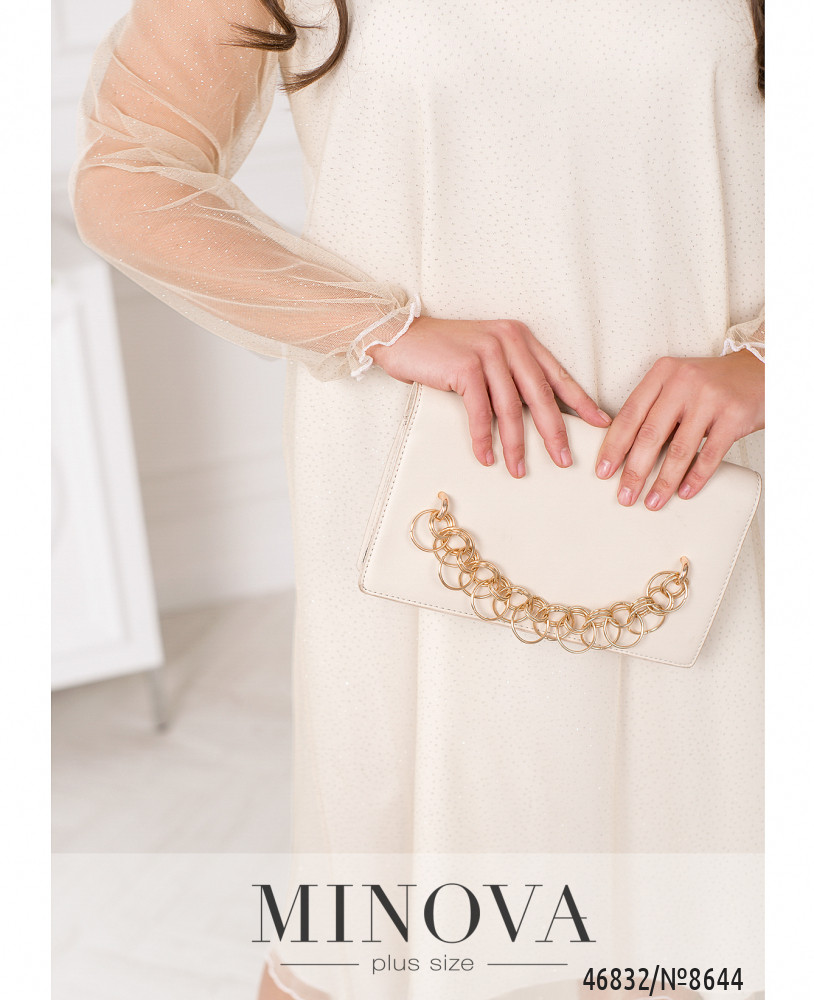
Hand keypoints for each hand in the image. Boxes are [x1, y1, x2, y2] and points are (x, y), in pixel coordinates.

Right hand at [367, 315, 610, 477]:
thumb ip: (509, 375)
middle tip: (564, 460)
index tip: (600, 424)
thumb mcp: (485, 355)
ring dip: (515, 444)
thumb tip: (532, 415)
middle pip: (540, 394)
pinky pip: (480, 412)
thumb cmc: (442, 351)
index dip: (580, 402)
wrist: (402, 335)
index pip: (557, 374)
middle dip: (554, 431)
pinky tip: (486, 458)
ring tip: (519, 470)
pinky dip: (482, 439)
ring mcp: (488, 352)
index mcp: (520, 338)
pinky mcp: (466, 367)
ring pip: (511, 408)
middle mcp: (509, 341)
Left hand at [595, 351, 764, 508]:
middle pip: (650, 434)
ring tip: (651, 501)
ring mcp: (710, 399)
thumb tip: (624, 451)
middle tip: (624, 495)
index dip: (614, 446)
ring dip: (663, 481)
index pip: (630, 414)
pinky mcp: (734, 416)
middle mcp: (683, 382)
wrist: (759, 370)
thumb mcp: (677, 383)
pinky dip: (695, 477)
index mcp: (662, 373)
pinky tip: (684, 493)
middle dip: (634, 470)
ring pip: (679, 449)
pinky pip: (710, 454)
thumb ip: (654, 408)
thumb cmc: (711, 383)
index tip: (603, 471)